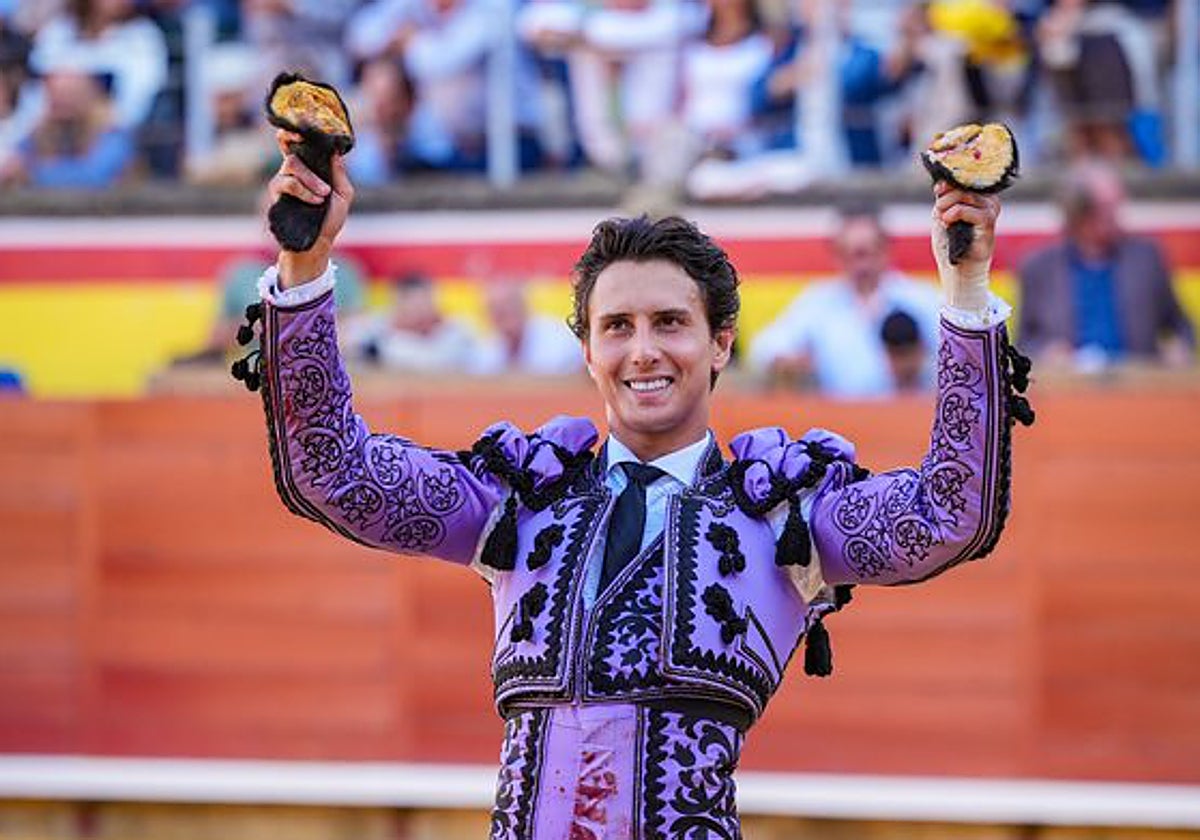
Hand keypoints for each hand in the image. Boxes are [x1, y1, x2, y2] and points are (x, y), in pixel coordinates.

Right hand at [266, 129, 354, 287]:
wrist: (318, 243)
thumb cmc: (330, 220)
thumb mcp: (343, 195)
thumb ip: (339, 173)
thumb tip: (335, 151)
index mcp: (309, 168)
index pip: (297, 144)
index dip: (294, 132)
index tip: (298, 124)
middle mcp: (292, 172)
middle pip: (294, 152)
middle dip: (312, 170)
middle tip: (326, 190)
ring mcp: (282, 181)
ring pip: (291, 166)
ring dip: (310, 181)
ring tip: (322, 197)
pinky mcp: (276, 194)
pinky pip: (286, 183)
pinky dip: (303, 191)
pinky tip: (314, 202)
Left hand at [932, 182, 1000, 311]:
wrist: (956, 272)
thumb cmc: (950, 246)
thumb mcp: (942, 217)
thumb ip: (944, 200)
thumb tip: (942, 185)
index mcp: (979, 200)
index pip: (969, 180)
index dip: (952, 181)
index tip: (938, 189)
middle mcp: (989, 204)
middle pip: (969, 185)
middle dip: (948, 194)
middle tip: (939, 208)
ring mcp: (991, 215)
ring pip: (971, 196)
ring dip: (950, 204)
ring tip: (943, 217)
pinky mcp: (989, 228)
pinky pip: (975, 212)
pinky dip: (957, 213)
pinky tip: (947, 222)